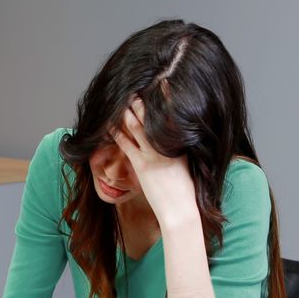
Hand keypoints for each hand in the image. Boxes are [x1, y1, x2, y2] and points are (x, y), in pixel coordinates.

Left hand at [112, 98, 198, 226]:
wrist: (180, 210)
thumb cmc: (185, 193)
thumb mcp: (188, 168)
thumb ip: (181, 154)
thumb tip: (177, 146)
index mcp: (180, 145)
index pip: (171, 118)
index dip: (166, 101)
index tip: (161, 87)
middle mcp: (166, 146)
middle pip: (152, 119)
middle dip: (142, 103)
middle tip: (135, 90)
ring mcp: (153, 155)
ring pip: (138, 127)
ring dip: (128, 112)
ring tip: (122, 100)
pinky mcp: (142, 165)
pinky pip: (126, 144)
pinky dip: (117, 133)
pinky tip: (110, 125)